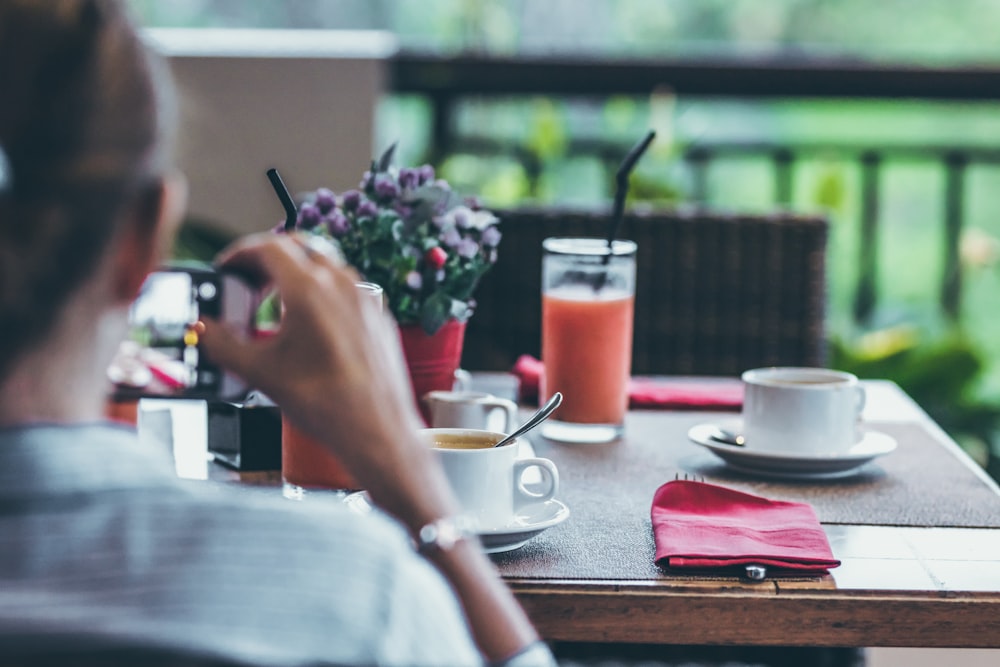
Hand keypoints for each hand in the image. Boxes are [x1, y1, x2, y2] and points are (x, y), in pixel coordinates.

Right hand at [199, 233, 458, 527]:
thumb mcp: (260, 373)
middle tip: (247, 283)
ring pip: (326, 265)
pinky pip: (347, 288)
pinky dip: (323, 293)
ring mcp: (366, 297)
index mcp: (311, 289)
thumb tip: (204, 328)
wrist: (377, 431)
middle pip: (298, 247)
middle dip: (267, 259)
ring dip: (296, 275)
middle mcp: (343, 284)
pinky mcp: (379, 315)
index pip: (268, 246)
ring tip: (275, 307)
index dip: (240, 253)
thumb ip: (222, 344)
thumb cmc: (329, 406)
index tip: (227, 268)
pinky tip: (310, 326)